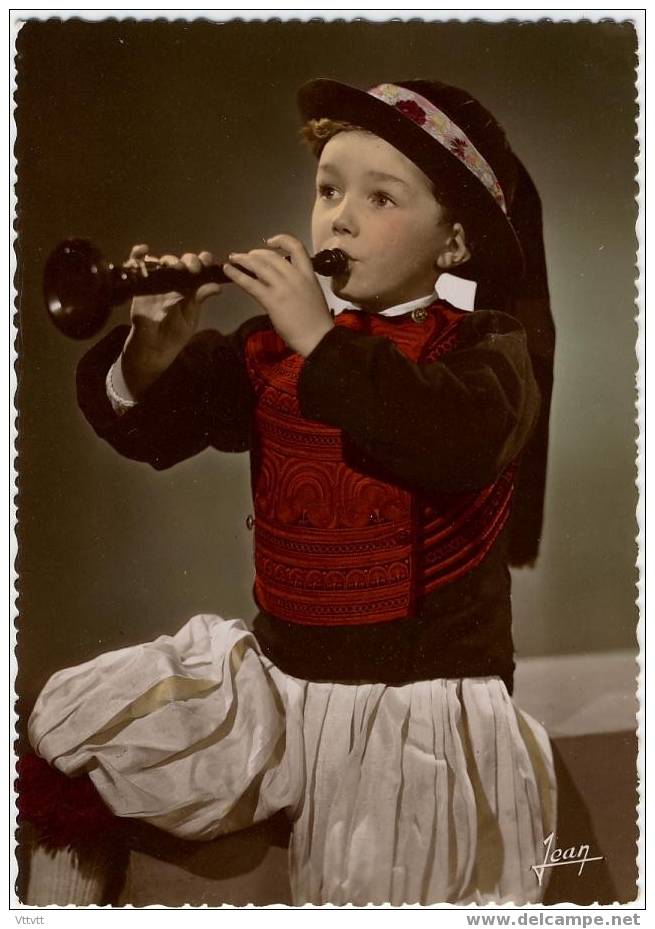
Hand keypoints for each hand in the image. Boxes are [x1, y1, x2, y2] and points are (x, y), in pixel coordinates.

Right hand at [121, 244, 221, 396]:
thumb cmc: (174, 334)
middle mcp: (175, 281)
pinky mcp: (140, 286)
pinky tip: (144, 250)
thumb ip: (199, 299)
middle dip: (189, 261)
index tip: (208, 263)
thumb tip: (217, 286)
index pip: (199, 268)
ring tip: (174, 267)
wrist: (153, 348)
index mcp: (191, 287)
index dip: (204, 261)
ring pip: (163, 261)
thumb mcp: (190, 317)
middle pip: (182, 261)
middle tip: (193, 269)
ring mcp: (157, 282)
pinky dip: (138, 255)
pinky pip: (137, 265)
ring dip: (169, 260)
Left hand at [222, 234, 333, 356]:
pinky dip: (237, 275)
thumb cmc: (317, 321)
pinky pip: (250, 283)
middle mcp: (295, 276)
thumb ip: (297, 283)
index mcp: (308, 274)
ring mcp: (283, 287)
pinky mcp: (272, 300)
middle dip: (255, 254)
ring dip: (243, 260)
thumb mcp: (312, 293)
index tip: (270, 242)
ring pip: (259, 265)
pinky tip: (228, 271)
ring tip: (233, 259)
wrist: (318, 338)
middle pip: (271, 256)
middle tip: (245, 257)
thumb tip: (280, 279)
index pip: (296, 246)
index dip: (281, 239)